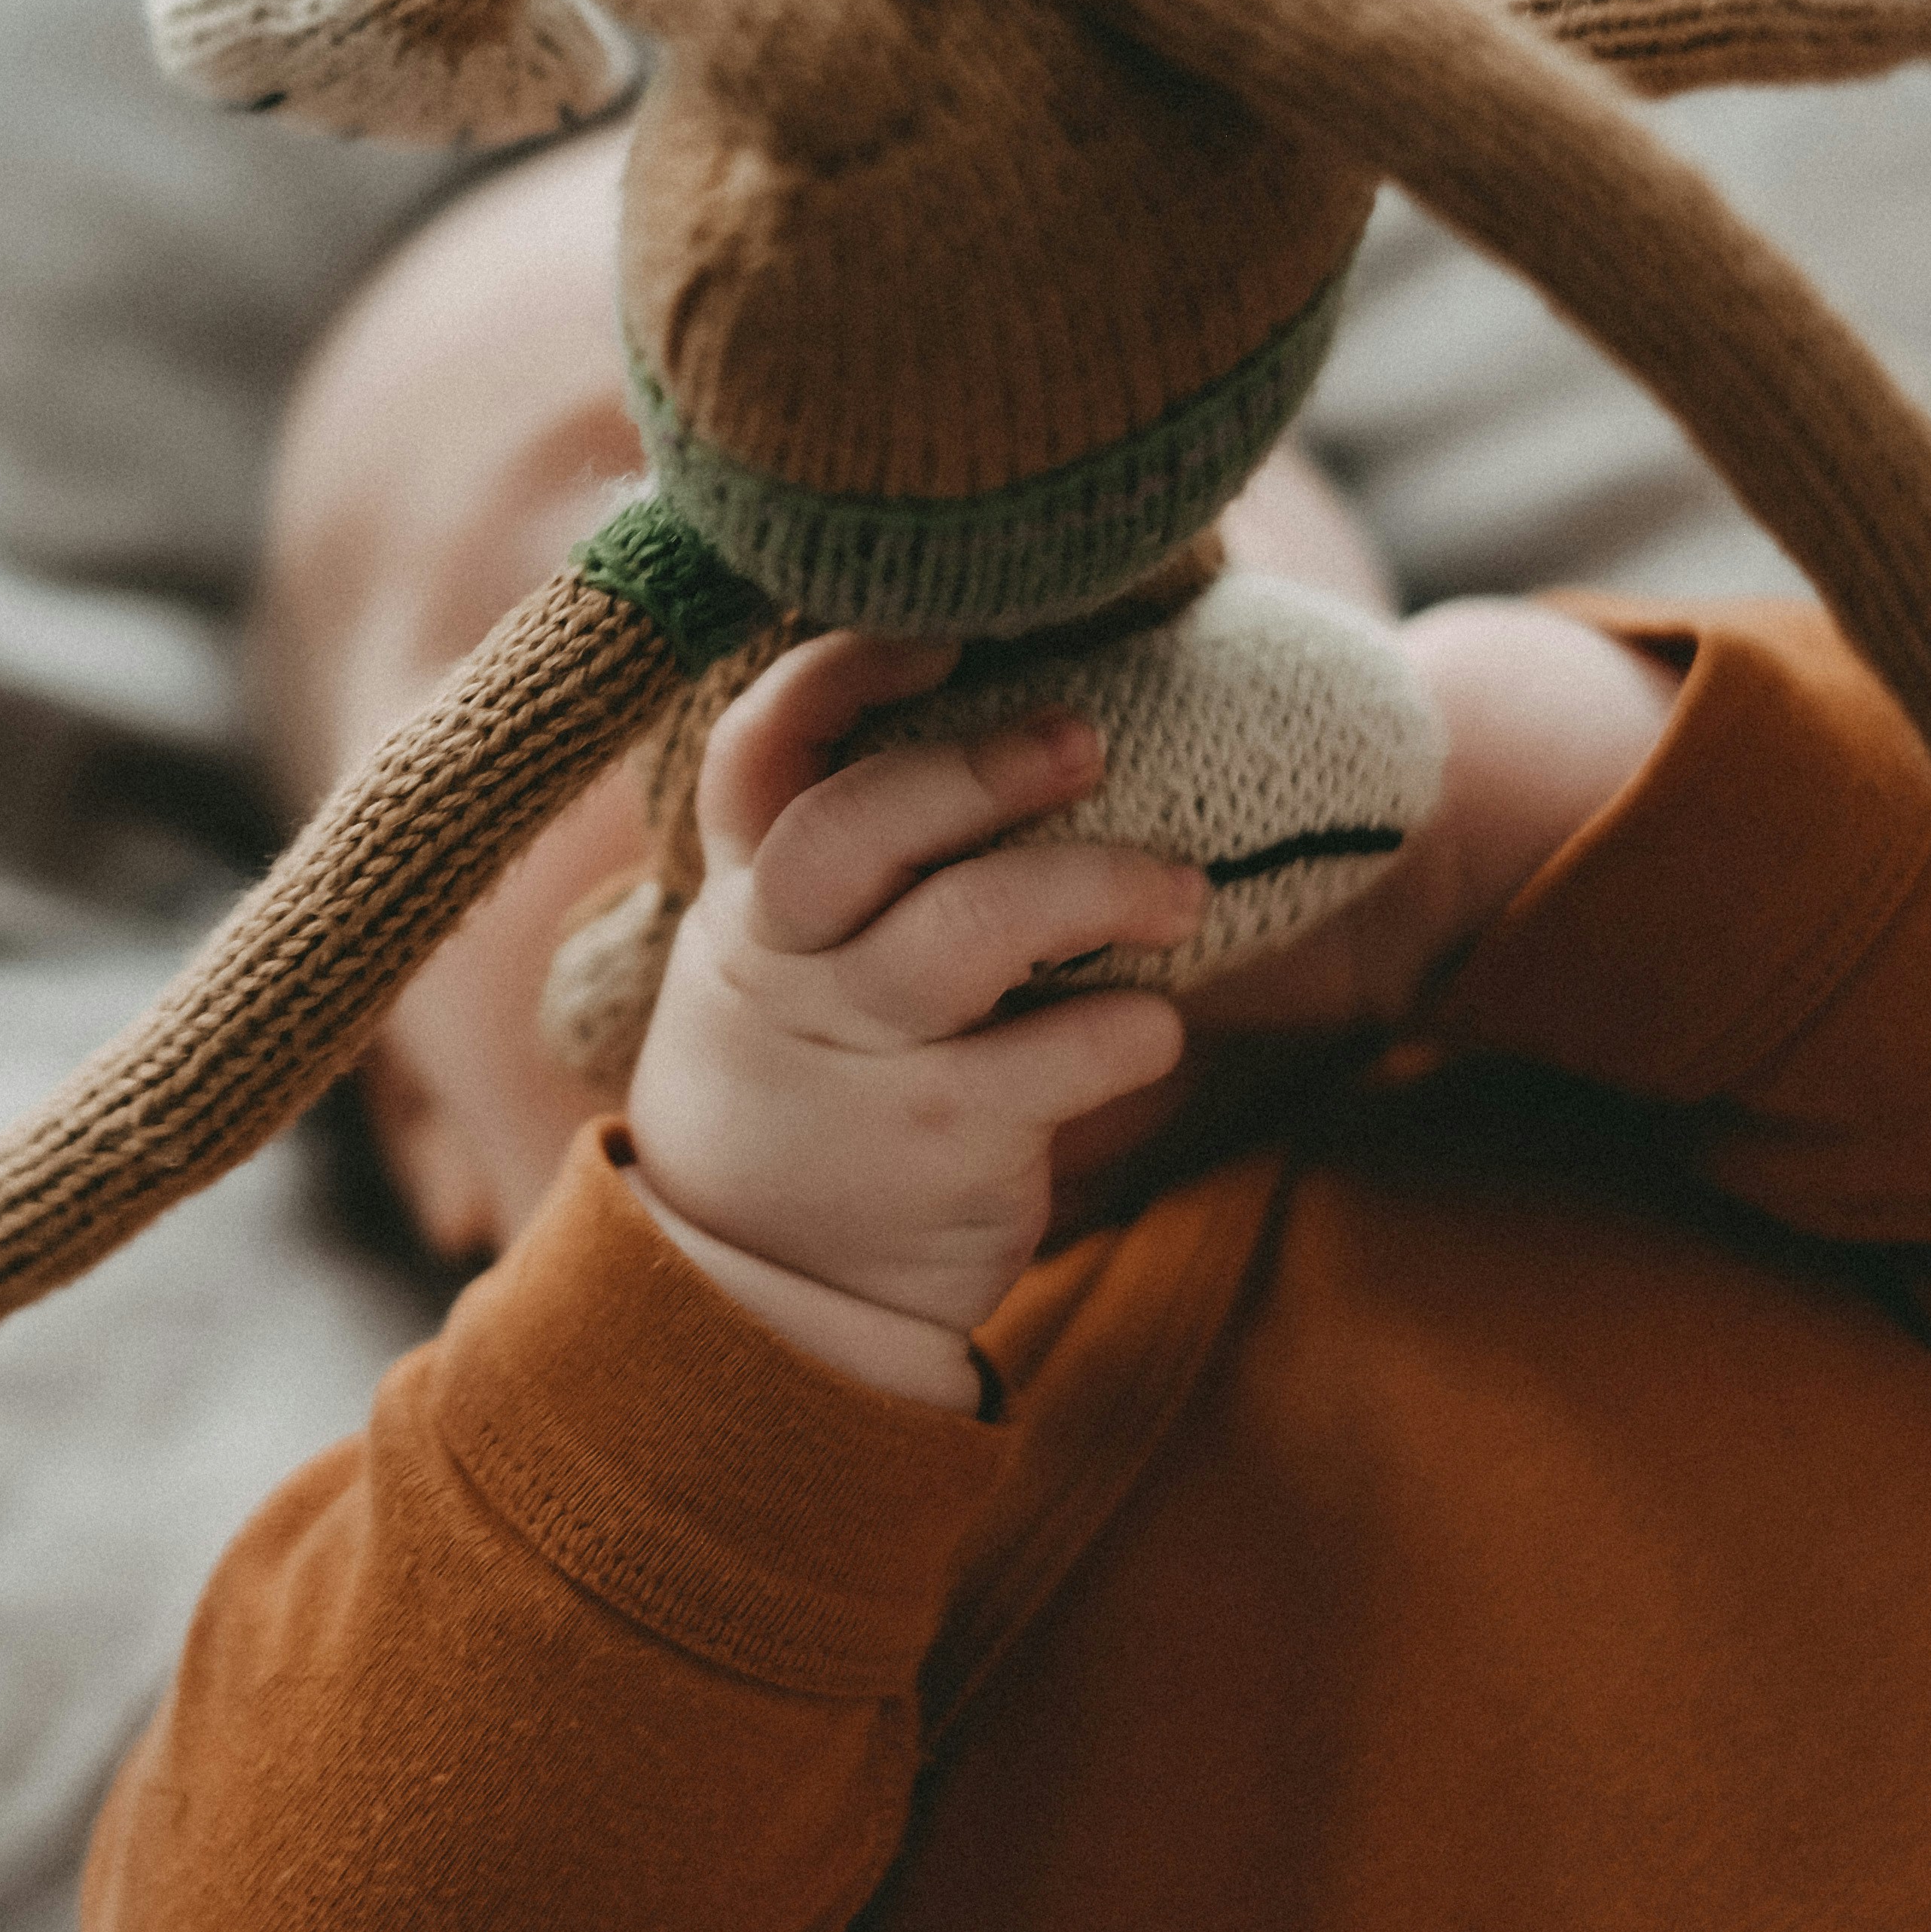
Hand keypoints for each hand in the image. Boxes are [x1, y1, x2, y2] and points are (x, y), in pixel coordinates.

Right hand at [625, 633, 1205, 1404]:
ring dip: (1095, 884)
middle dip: (975, 769)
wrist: (769, 1295)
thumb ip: (842, 855)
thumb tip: (992, 699)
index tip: (934, 636)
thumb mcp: (777, 960)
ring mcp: (860, 1057)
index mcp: (749, 901)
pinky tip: (1154, 1031)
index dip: (834, 676)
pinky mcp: (944, 1143)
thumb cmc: (809, 1077)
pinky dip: (1133, 1031)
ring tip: (1181, 888)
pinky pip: (1063, 1058)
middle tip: (1087, 738)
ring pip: (969, 931)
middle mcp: (789, 966)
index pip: (757, 756)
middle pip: (851, 829)